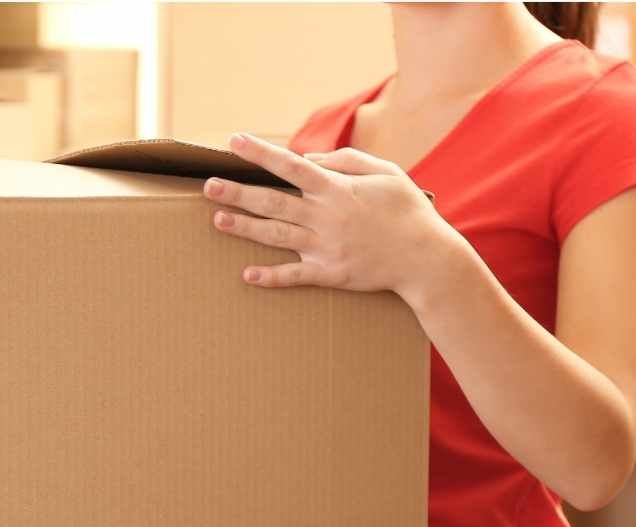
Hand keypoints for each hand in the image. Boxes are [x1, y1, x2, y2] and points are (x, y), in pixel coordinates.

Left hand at [204, 132, 459, 303]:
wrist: (426, 258)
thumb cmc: (407, 210)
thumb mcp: (385, 173)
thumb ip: (346, 161)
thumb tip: (308, 159)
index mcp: (336, 189)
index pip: (290, 166)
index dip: (260, 154)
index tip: (234, 142)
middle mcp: (325, 216)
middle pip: (273, 202)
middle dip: (238, 192)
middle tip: (208, 186)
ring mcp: (325, 247)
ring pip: (276, 236)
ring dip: (245, 227)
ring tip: (218, 219)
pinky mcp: (330, 273)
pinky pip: (294, 276)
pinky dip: (270, 276)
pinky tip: (247, 275)